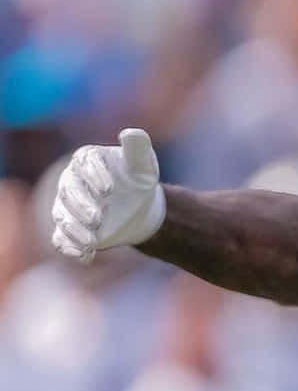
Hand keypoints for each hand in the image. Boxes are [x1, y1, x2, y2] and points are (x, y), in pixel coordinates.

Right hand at [50, 129, 165, 262]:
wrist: (137, 206)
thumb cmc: (137, 179)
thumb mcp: (142, 164)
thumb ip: (138, 147)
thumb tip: (131, 134)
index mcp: (87, 160)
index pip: (85, 164)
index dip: (95, 176)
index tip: (109, 189)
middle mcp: (71, 182)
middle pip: (70, 193)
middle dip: (82, 206)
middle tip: (98, 218)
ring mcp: (67, 206)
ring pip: (63, 217)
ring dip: (76, 229)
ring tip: (92, 240)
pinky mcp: (71, 229)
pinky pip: (62, 239)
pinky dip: (70, 248)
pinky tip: (85, 256)